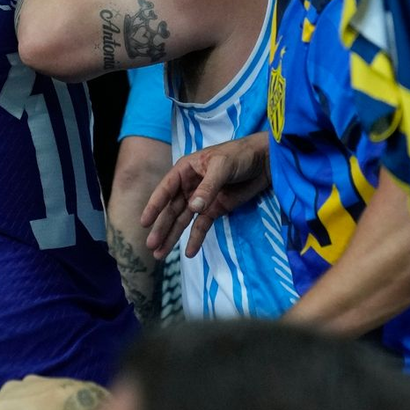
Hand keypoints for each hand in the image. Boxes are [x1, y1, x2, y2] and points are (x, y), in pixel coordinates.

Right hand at [140, 132, 269, 258]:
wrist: (264, 162)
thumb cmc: (239, 155)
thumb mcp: (222, 167)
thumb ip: (208, 187)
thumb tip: (193, 208)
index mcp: (186, 170)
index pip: (166, 189)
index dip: (154, 205)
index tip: (144, 222)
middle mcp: (189, 185)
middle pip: (171, 209)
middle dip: (161, 227)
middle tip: (151, 246)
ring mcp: (201, 199)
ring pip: (182, 220)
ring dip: (172, 236)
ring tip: (159, 255)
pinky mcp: (215, 209)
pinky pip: (201, 226)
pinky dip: (195, 239)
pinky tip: (189, 253)